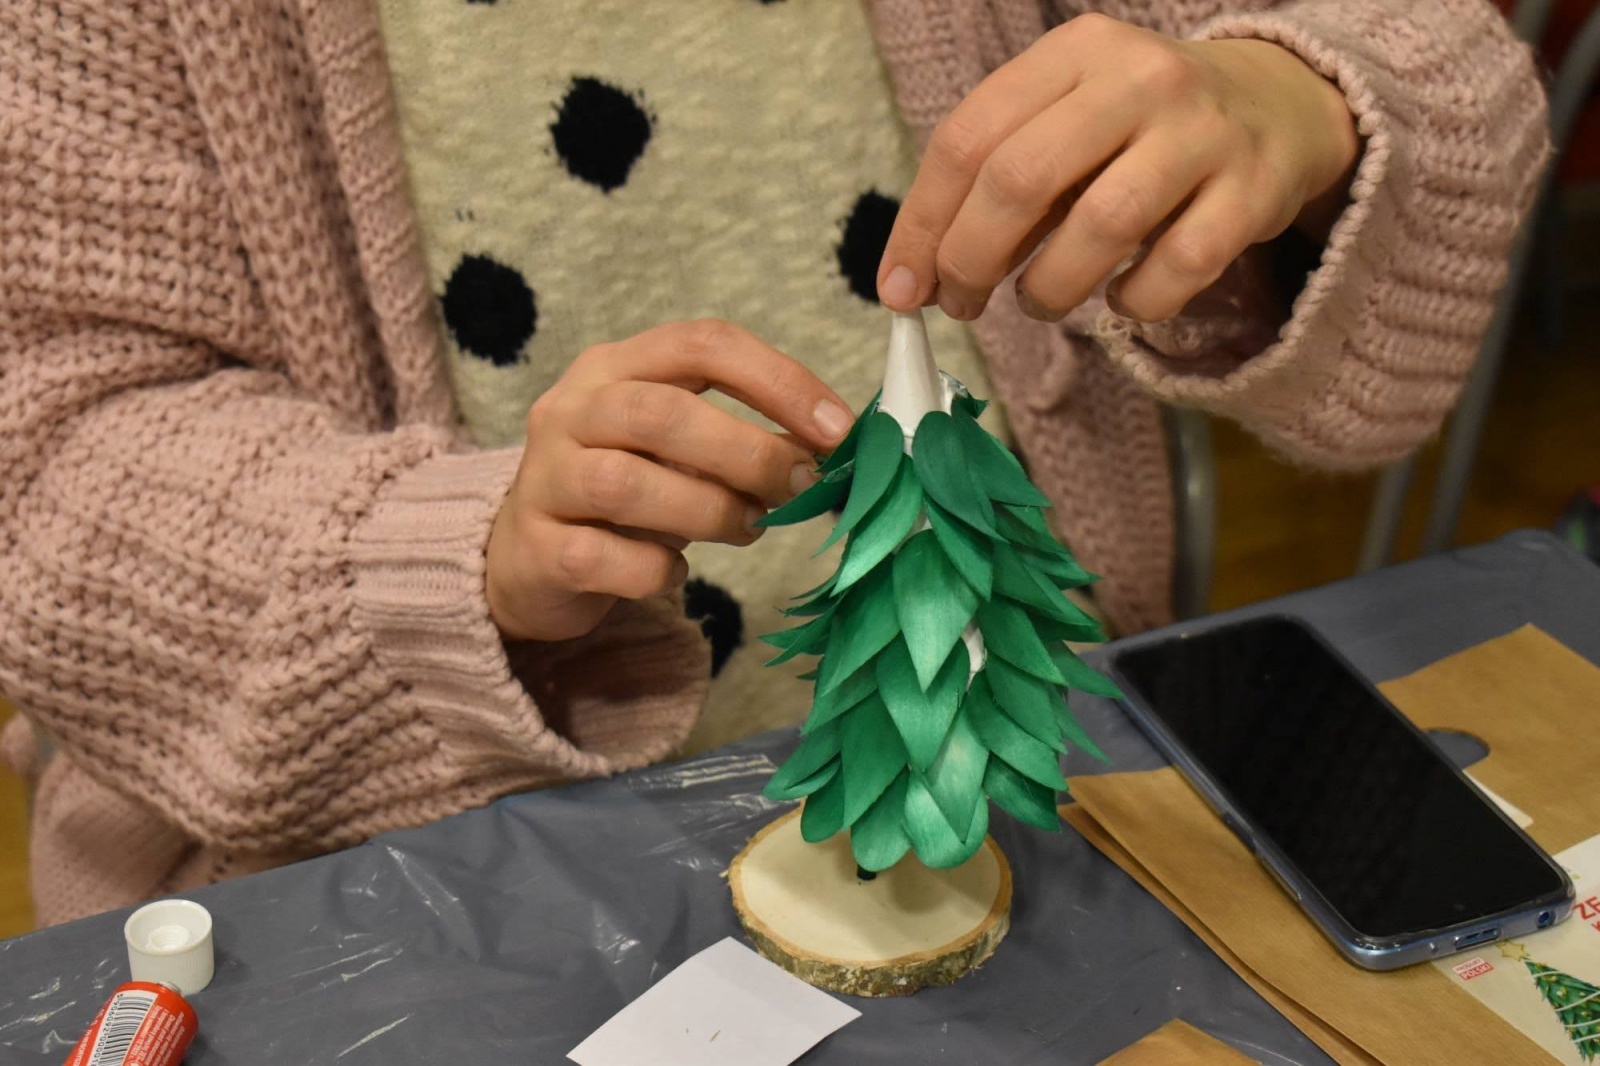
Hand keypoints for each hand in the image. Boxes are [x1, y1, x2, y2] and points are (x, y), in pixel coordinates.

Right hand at [486, 320, 851, 642]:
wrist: (525, 559)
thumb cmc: (622, 495)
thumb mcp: (678, 452)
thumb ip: (741, 444)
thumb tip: (828, 458)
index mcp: (615, 367)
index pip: (702, 344)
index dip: (778, 381)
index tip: (837, 428)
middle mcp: (571, 410)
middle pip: (662, 412)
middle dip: (748, 452)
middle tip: (799, 487)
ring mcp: (545, 477)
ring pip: (630, 484)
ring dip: (709, 510)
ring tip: (746, 528)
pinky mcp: (537, 548)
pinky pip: (608, 558)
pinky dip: (657, 570)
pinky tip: (673, 572)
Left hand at [877, 14, 1359, 324]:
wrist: (1280, 104)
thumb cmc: (1140, 129)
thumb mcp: (1066, 121)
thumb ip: (995, 183)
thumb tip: (917, 277)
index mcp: (1073, 53)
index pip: (968, 137)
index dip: (923, 222)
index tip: (901, 288)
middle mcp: (1138, 79)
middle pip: (1021, 178)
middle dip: (972, 259)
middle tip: (963, 303)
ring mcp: (1201, 134)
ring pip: (1100, 227)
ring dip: (1048, 289)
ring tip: (1039, 301)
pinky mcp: (1252, 192)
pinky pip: (1176, 268)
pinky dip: (1133, 304)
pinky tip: (1121, 302)